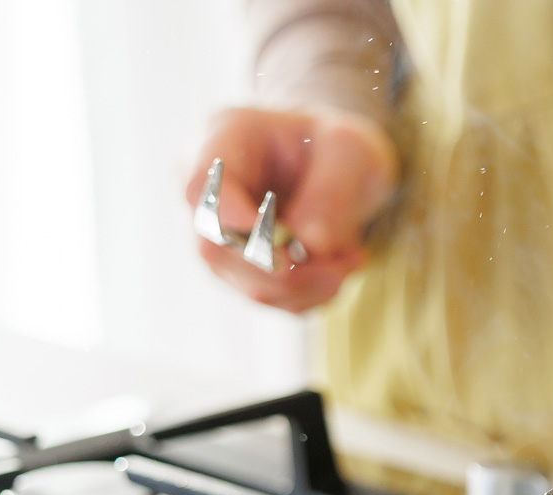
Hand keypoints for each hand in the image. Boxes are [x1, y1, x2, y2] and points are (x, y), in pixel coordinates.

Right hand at [186, 107, 397, 312]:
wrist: (335, 162)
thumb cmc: (337, 146)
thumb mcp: (351, 150)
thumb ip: (332, 192)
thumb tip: (310, 247)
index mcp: (224, 138)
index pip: (202, 187)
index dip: (235, 224)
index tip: (288, 251)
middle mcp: (206, 190)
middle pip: (219, 248)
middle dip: (290, 270)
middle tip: (345, 263)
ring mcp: (216, 234)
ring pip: (246, 283)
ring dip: (309, 285)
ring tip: (350, 259)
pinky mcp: (237, 268)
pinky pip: (270, 297)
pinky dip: (311, 294)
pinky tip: (338, 267)